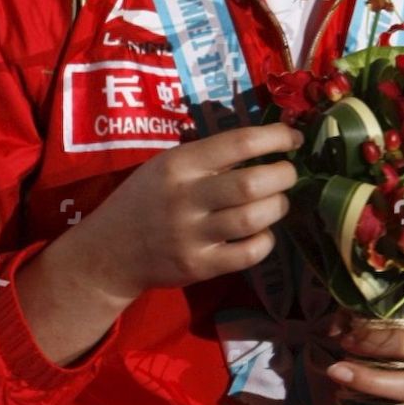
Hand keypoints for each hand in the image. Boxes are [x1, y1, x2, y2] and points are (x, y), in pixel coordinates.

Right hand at [73, 121, 304, 300]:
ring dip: (278, 206)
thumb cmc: (146, 198)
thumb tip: (266, 145)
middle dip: (284, 175)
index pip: (238, 143)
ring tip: (278, 201)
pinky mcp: (200, 267)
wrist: (111, 250)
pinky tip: (262, 233)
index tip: (292, 139)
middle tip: (288, 174)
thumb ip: (209, 157)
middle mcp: (186, 198)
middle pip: (251, 184)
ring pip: (253, 219)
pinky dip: (266, 241)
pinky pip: (248, 254)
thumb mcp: (166, 165)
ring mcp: (192, 235)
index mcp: (179, 164)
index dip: (275, 137)